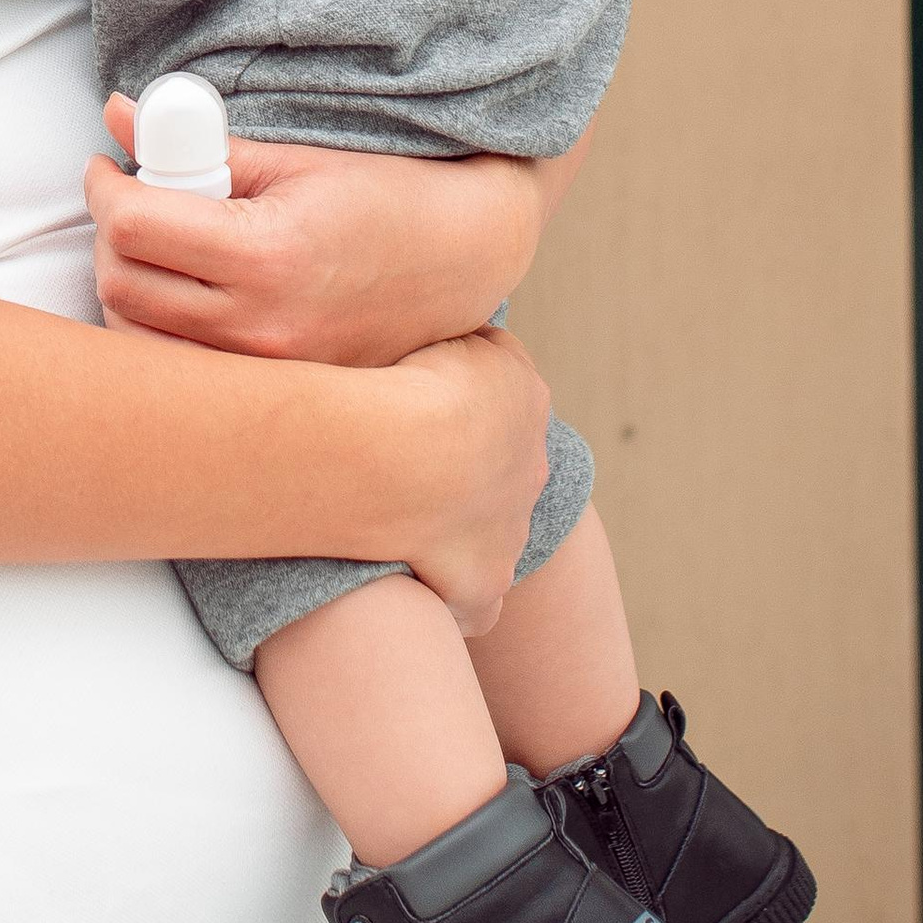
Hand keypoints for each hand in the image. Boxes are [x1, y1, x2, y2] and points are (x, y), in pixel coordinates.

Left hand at [86, 98, 567, 366]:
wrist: (463, 259)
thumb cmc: (385, 195)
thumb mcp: (295, 157)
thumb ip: (201, 141)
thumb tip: (119, 114)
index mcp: (267, 253)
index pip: (133, 227)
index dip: (104, 189)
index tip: (107, 168)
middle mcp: (263, 324)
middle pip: (122, 286)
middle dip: (108, 236)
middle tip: (126, 203)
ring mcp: (270, 371)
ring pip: (139, 341)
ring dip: (127, 287)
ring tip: (153, 249)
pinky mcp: (277, 394)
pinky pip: (183, 373)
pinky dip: (159, 335)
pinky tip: (180, 295)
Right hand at [382, 325, 552, 634]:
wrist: (402, 452)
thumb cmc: (397, 376)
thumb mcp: (425, 321)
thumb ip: (438, 330)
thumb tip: (427, 327)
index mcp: (523, 394)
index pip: (495, 395)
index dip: (453, 400)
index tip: (412, 404)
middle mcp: (530, 466)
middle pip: (501, 467)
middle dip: (463, 466)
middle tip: (399, 460)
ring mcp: (509, 529)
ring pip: (491, 530)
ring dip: (453, 525)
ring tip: (391, 513)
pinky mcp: (483, 583)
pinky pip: (476, 601)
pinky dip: (456, 597)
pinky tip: (419, 587)